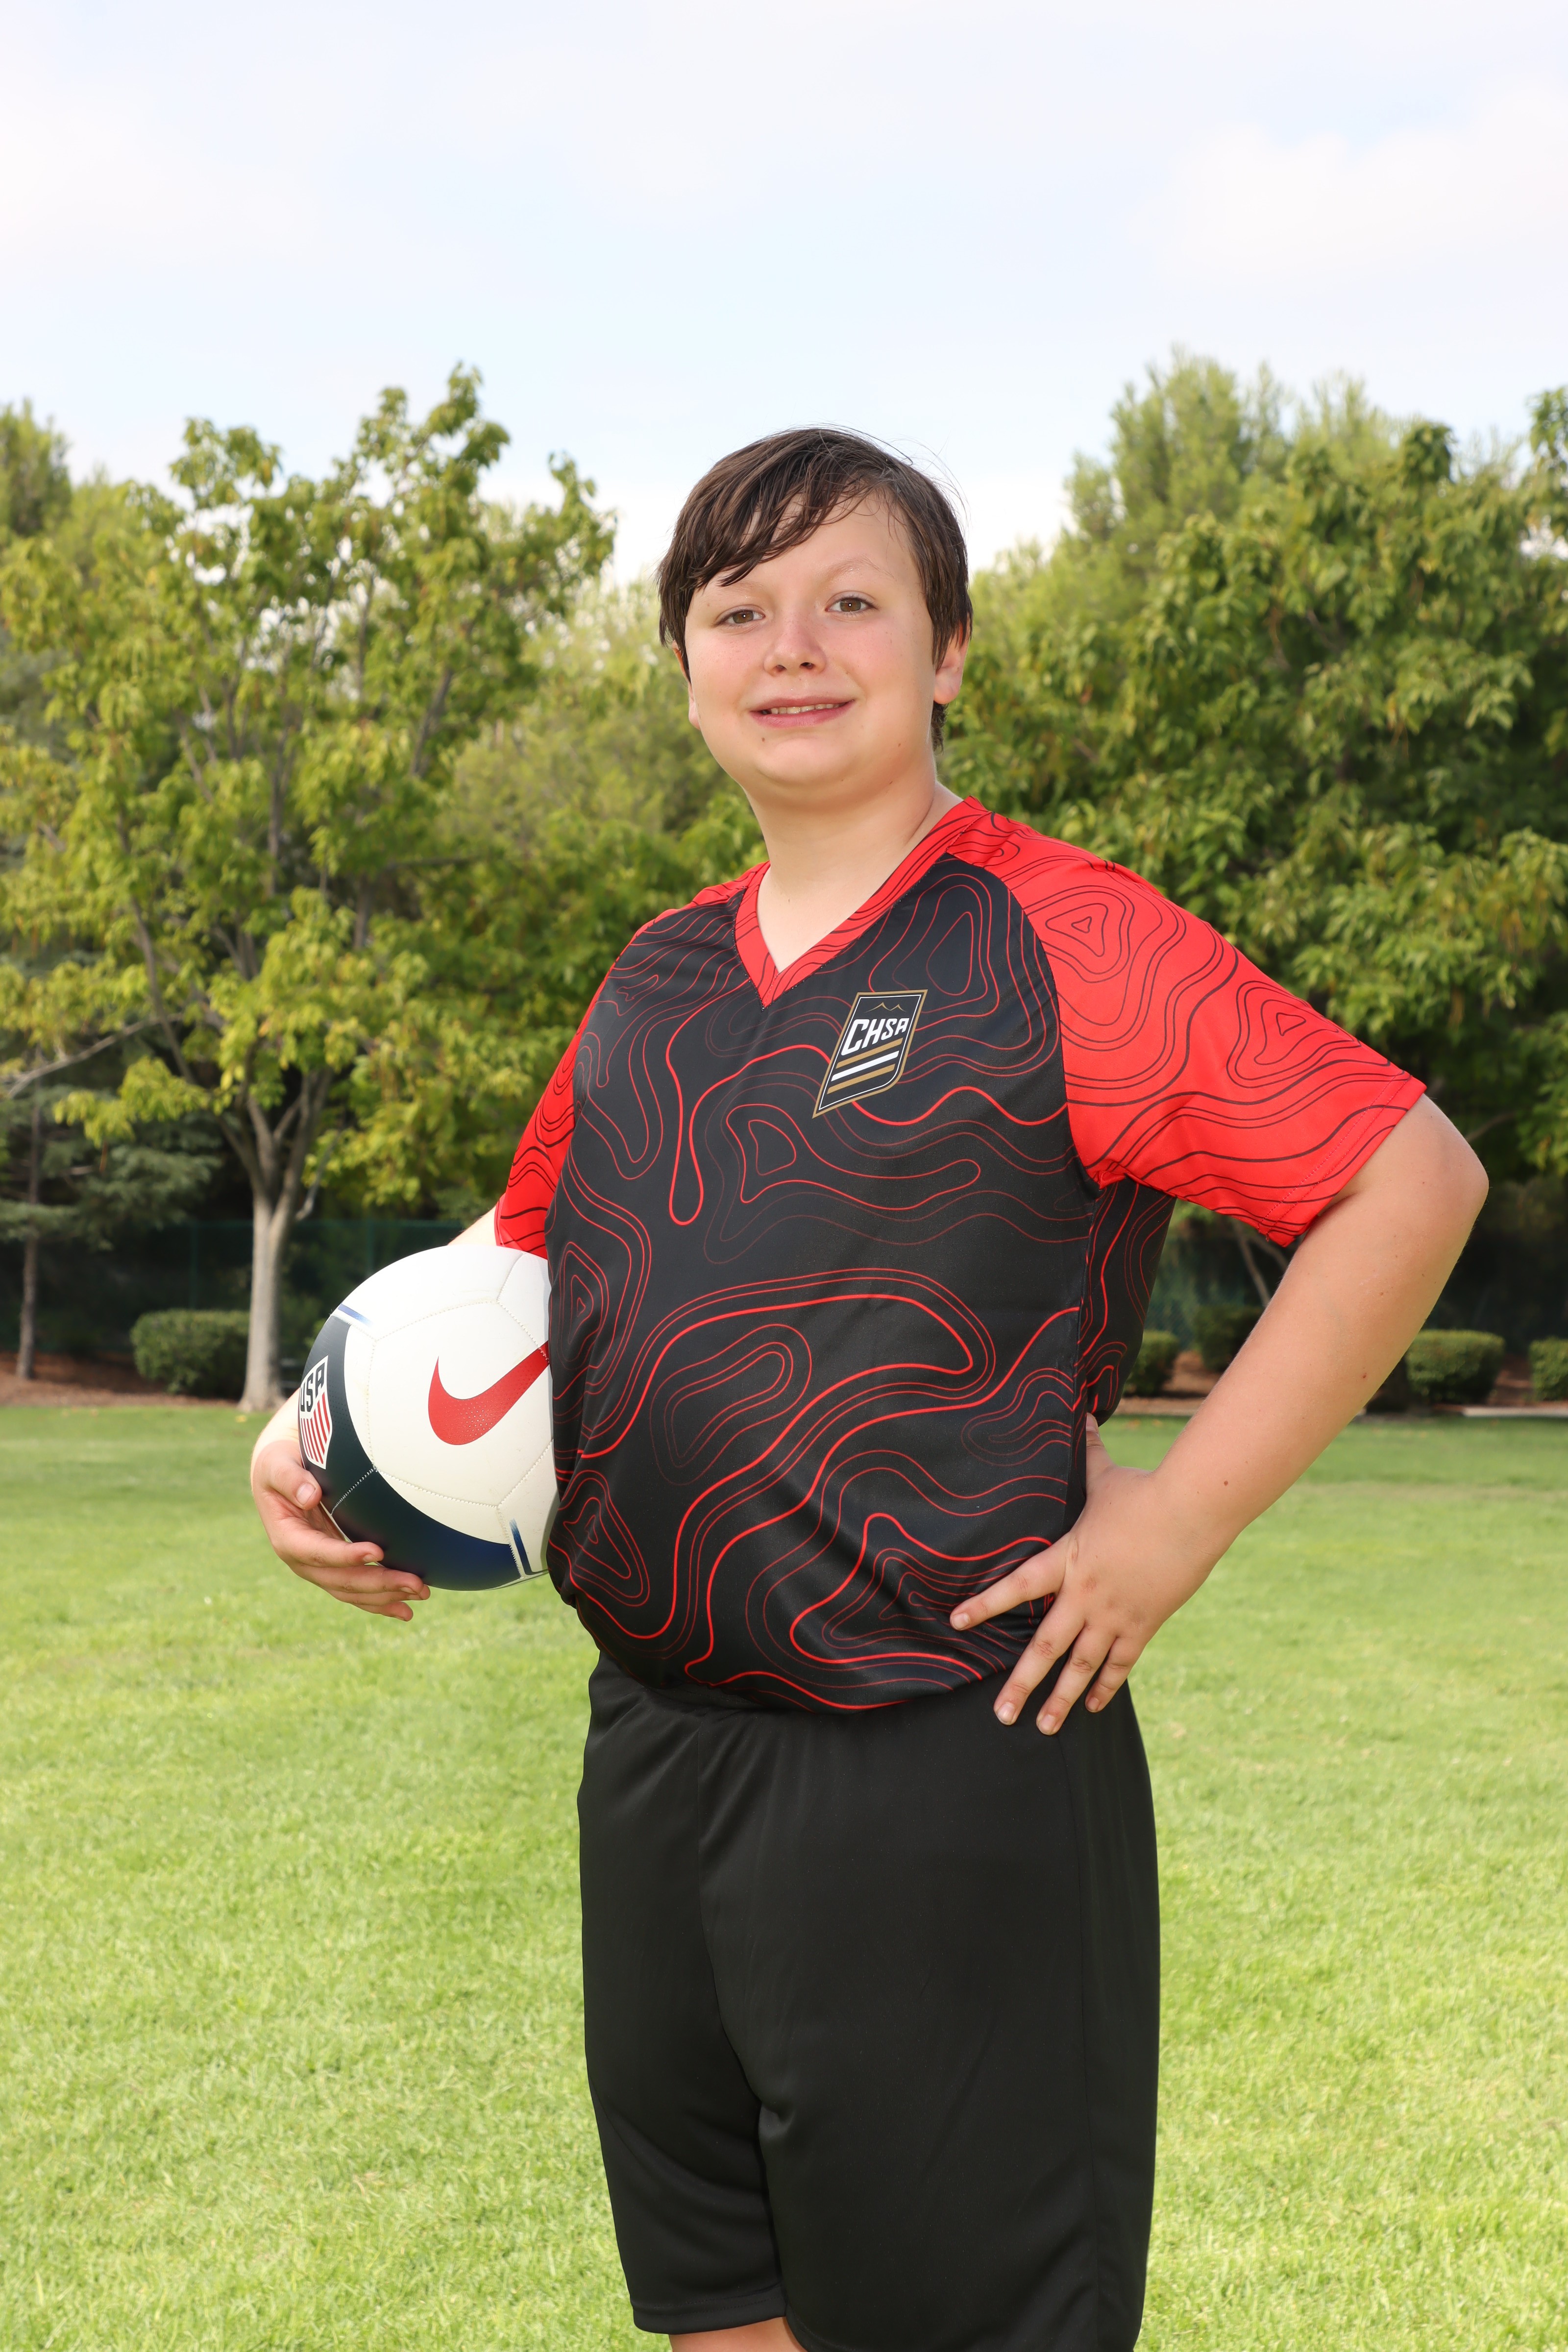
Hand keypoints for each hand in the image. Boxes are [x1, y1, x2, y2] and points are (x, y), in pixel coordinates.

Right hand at [251, 1428, 429, 1622]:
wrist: (277, 1477)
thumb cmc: (279, 1464)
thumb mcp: (277, 1464)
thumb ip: (290, 1478)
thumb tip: (310, 1495)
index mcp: (287, 1538)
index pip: (318, 1553)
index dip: (346, 1556)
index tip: (378, 1551)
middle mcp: (302, 1561)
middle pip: (341, 1580)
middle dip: (379, 1583)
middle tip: (416, 1583)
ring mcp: (318, 1568)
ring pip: (353, 1591)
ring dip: (387, 1596)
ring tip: (421, 1594)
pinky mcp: (333, 1568)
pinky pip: (356, 1590)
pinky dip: (381, 1601)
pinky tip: (406, 1609)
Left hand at [950, 1416, 1217, 1733]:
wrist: (1192, 1513)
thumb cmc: (1145, 1491)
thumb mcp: (1106, 1474)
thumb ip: (1087, 1451)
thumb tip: (1080, 1410)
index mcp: (1068, 1559)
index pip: (1017, 1587)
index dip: (985, 1604)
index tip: (955, 1622)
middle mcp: (1086, 1595)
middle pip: (1046, 1646)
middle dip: (1021, 1682)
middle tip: (1000, 1715)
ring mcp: (1116, 1614)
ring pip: (1083, 1666)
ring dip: (1061, 1698)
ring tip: (1042, 1728)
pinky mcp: (1144, 1624)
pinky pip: (1121, 1663)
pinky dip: (1106, 1686)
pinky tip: (1092, 1707)